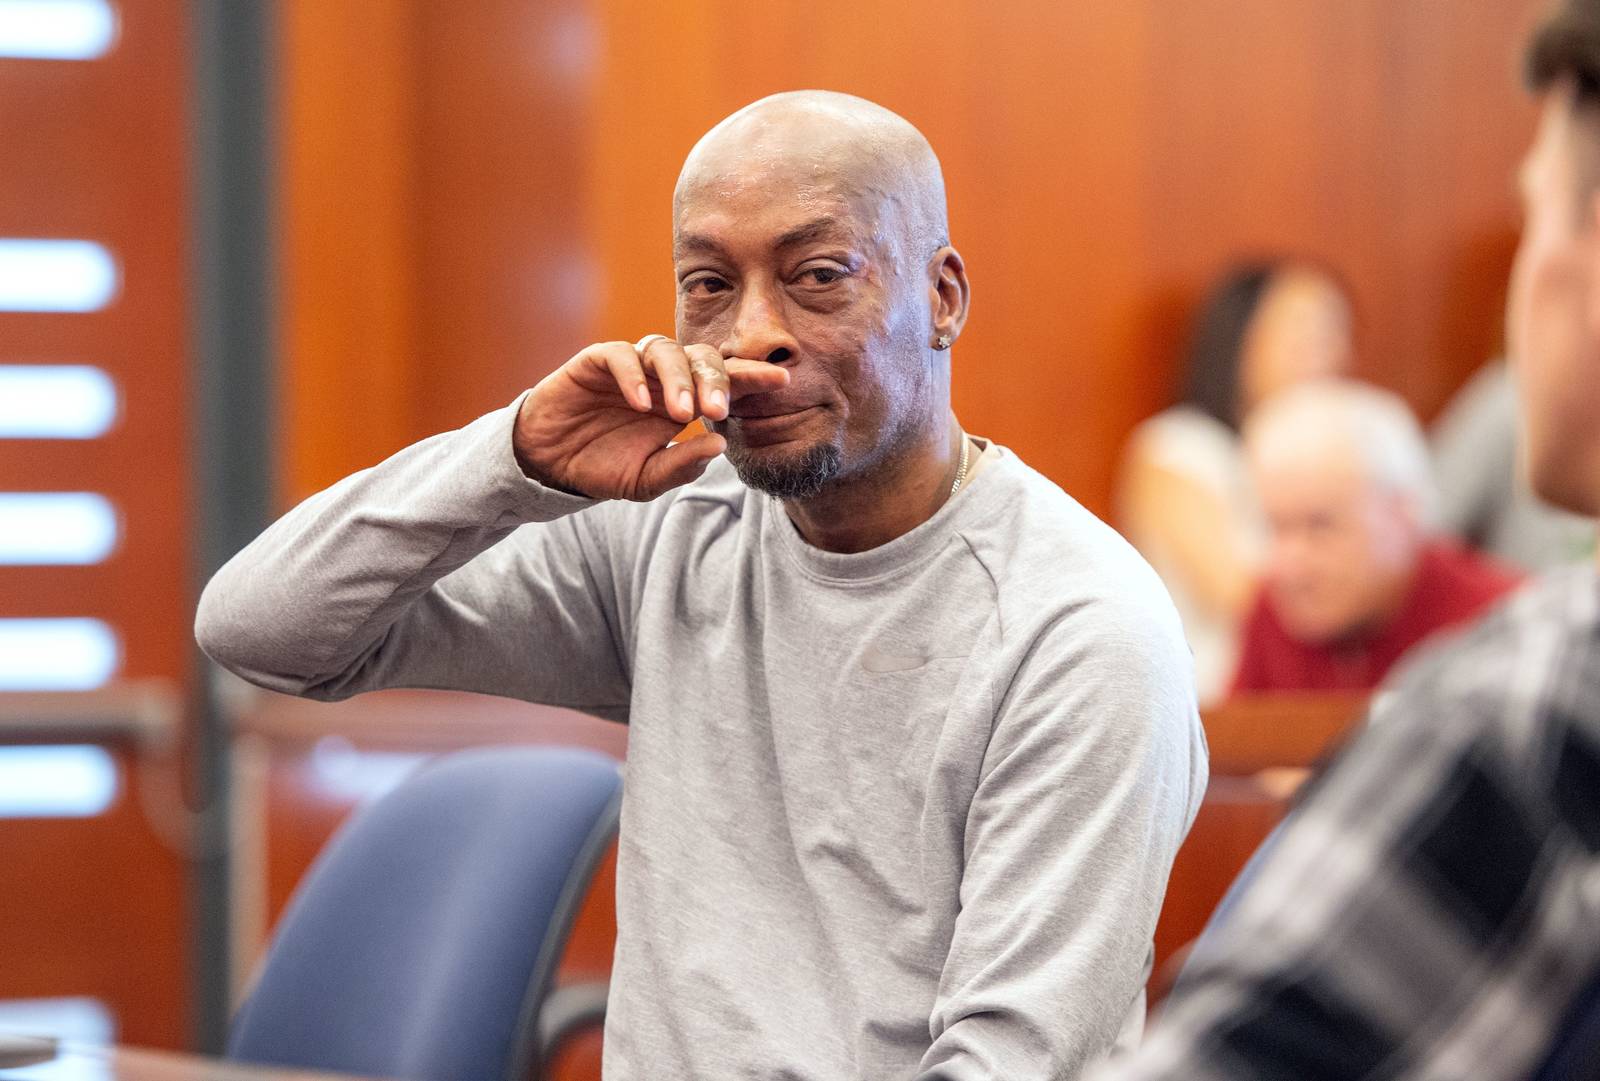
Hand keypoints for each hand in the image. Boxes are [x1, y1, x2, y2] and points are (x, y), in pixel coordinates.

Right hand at [513, 336, 789, 500]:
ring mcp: (630, 366)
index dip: (752, 377)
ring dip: (678, 378)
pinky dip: (633, 376)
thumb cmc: (603, 467)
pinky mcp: (595, 362)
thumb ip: (682, 465)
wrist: (549, 466)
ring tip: (682, 412)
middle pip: (701, 358)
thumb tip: (719, 445)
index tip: (782, 382)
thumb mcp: (646, 480)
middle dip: (716, 380)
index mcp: (683, 401)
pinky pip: (620, 355)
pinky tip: (641, 403)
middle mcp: (661, 377)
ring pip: (665, 349)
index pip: (725, 380)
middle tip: (719, 411)